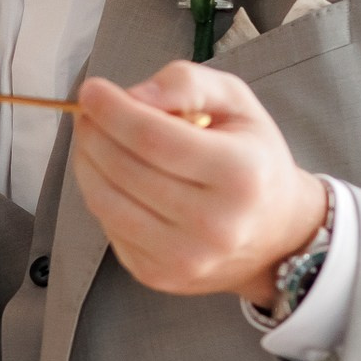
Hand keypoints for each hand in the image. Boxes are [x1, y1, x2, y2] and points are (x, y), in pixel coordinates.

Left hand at [74, 61, 328, 307]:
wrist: (274, 234)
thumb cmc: (251, 159)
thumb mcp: (236, 104)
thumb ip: (187, 85)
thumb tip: (134, 96)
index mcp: (241, 174)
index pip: (155, 138)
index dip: (113, 111)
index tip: (91, 90)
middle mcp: (215, 224)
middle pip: (124, 169)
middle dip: (94, 134)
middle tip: (87, 114)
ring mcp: (185, 257)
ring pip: (106, 201)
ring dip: (86, 163)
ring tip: (92, 140)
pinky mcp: (158, 275)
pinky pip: (108, 226)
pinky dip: (100, 195)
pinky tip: (111, 177)